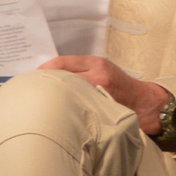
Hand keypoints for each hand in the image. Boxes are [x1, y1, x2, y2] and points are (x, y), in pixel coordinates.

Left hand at [38, 56, 170, 133]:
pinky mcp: (101, 108)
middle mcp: (97, 75)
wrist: (142, 102)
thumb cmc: (119, 85)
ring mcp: (98, 93)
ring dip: (53, 96)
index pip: (62, 63)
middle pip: (62, 76)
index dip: (45, 69)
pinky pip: (78, 106)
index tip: (35, 75)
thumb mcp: (103, 69)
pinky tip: (59, 112)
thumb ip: (81, 69)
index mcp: (96, 64)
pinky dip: (66, 107)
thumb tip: (51, 73)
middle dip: (46, 82)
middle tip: (33, 89)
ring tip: (42, 101)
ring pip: (67, 92)